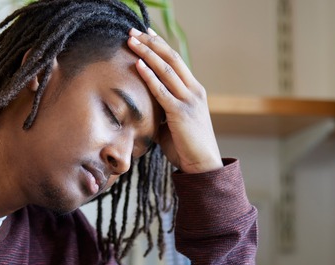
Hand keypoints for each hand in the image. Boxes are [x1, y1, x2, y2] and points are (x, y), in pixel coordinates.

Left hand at [127, 27, 222, 173]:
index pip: (176, 60)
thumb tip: (143, 105)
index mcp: (194, 90)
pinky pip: (161, 90)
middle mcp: (194, 90)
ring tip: (131, 41)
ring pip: (166, 69)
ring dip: (147, 53)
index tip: (146, 33)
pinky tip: (138, 64)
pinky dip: (149, 76)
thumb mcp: (173, 122)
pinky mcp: (180, 113)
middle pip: (171, 58)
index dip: (160, 45)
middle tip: (134, 30)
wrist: (202, 164)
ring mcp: (188, 100)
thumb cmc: (186, 146)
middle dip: (151, 42)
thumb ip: (162, 109)